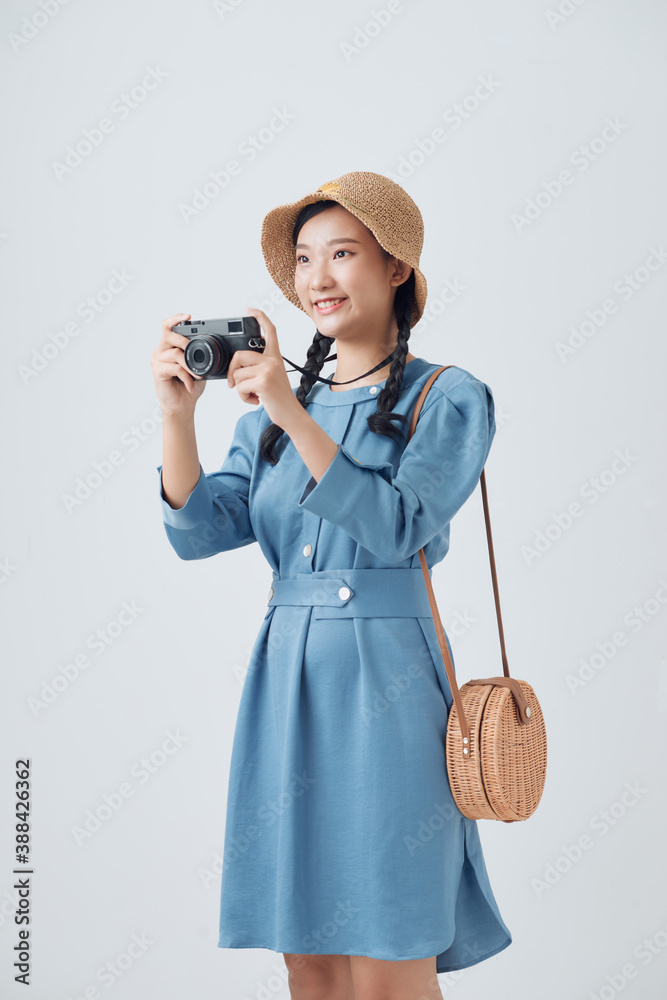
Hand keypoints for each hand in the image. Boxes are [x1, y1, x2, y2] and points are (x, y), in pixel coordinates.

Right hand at [151, 312, 206, 415]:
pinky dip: (186, 376)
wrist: (182, 406)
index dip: (176, 319)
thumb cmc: (189, 386)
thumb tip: (212, 343)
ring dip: (190, 365)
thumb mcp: (199, 367)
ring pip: (175, 354)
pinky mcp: (157, 372)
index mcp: (169, 347)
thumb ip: (200, 354)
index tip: (188, 316)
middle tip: (196, 353)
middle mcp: (160, 351)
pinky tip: (190, 384)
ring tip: (198, 375)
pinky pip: (175, 368)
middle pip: (169, 335)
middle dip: (185, 341)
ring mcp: (157, 361)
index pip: (168, 327)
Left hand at [227, 307, 299, 429]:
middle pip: (239, 355)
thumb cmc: (279, 397)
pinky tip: (254, 399)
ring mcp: (268, 370)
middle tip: (234, 383)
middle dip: (232, 371)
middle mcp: (273, 360)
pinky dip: (242, 397)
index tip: (250, 310)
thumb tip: (237, 367)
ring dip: (239, 388)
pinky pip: (239, 386)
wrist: (291, 414)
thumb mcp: (272, 376)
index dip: (259, 317)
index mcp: (275, 356)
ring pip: (237, 374)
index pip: (269, 331)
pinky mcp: (263, 382)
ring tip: (252, 393)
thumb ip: (259, 366)